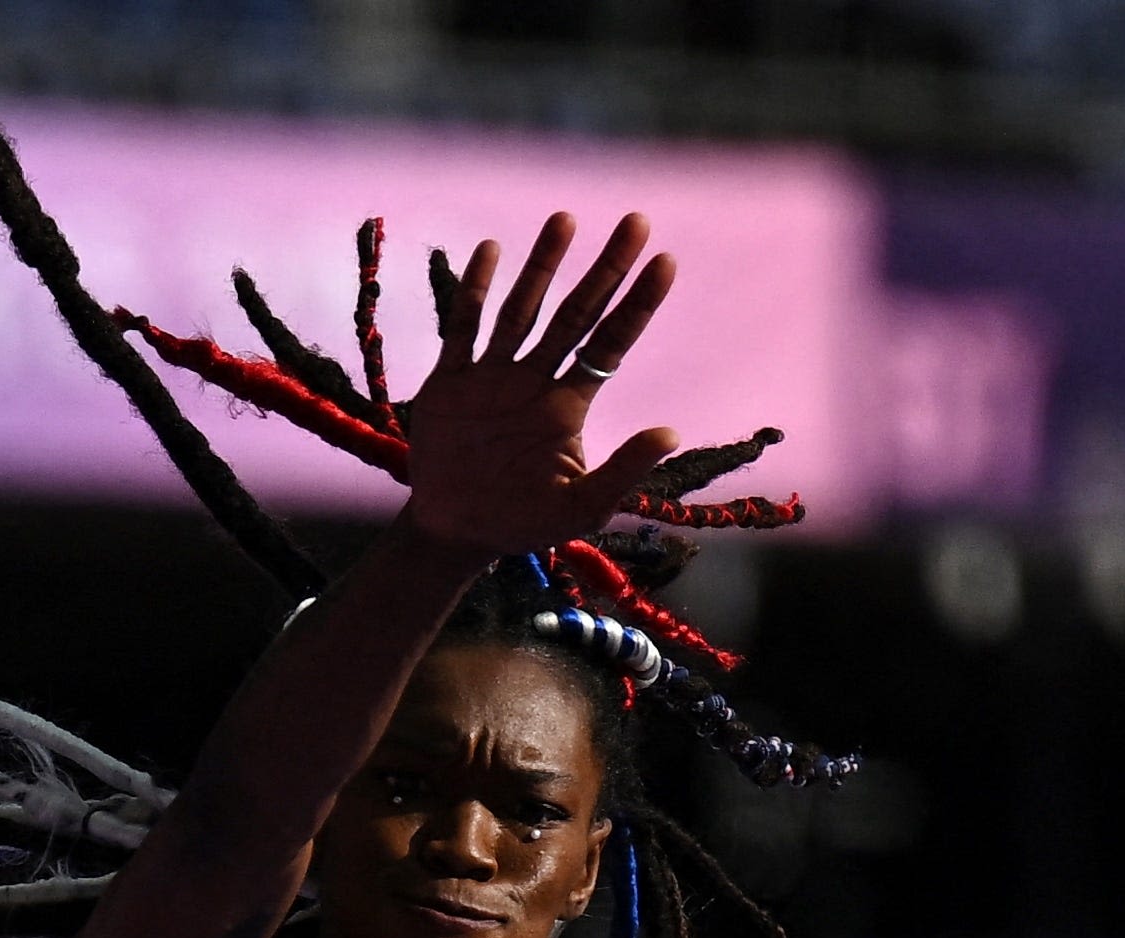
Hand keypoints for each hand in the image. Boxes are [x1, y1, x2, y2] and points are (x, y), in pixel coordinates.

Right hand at [398, 211, 681, 556]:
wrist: (456, 532)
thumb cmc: (523, 523)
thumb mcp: (580, 507)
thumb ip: (623, 471)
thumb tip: (673, 433)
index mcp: (568, 406)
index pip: (611, 343)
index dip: (637, 304)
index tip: (666, 260)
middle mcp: (536, 380)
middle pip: (577, 313)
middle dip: (606, 269)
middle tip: (638, 220)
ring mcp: (493, 375)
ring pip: (522, 309)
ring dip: (543, 266)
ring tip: (566, 219)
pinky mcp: (451, 381)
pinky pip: (464, 327)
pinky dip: (475, 291)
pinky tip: (491, 250)